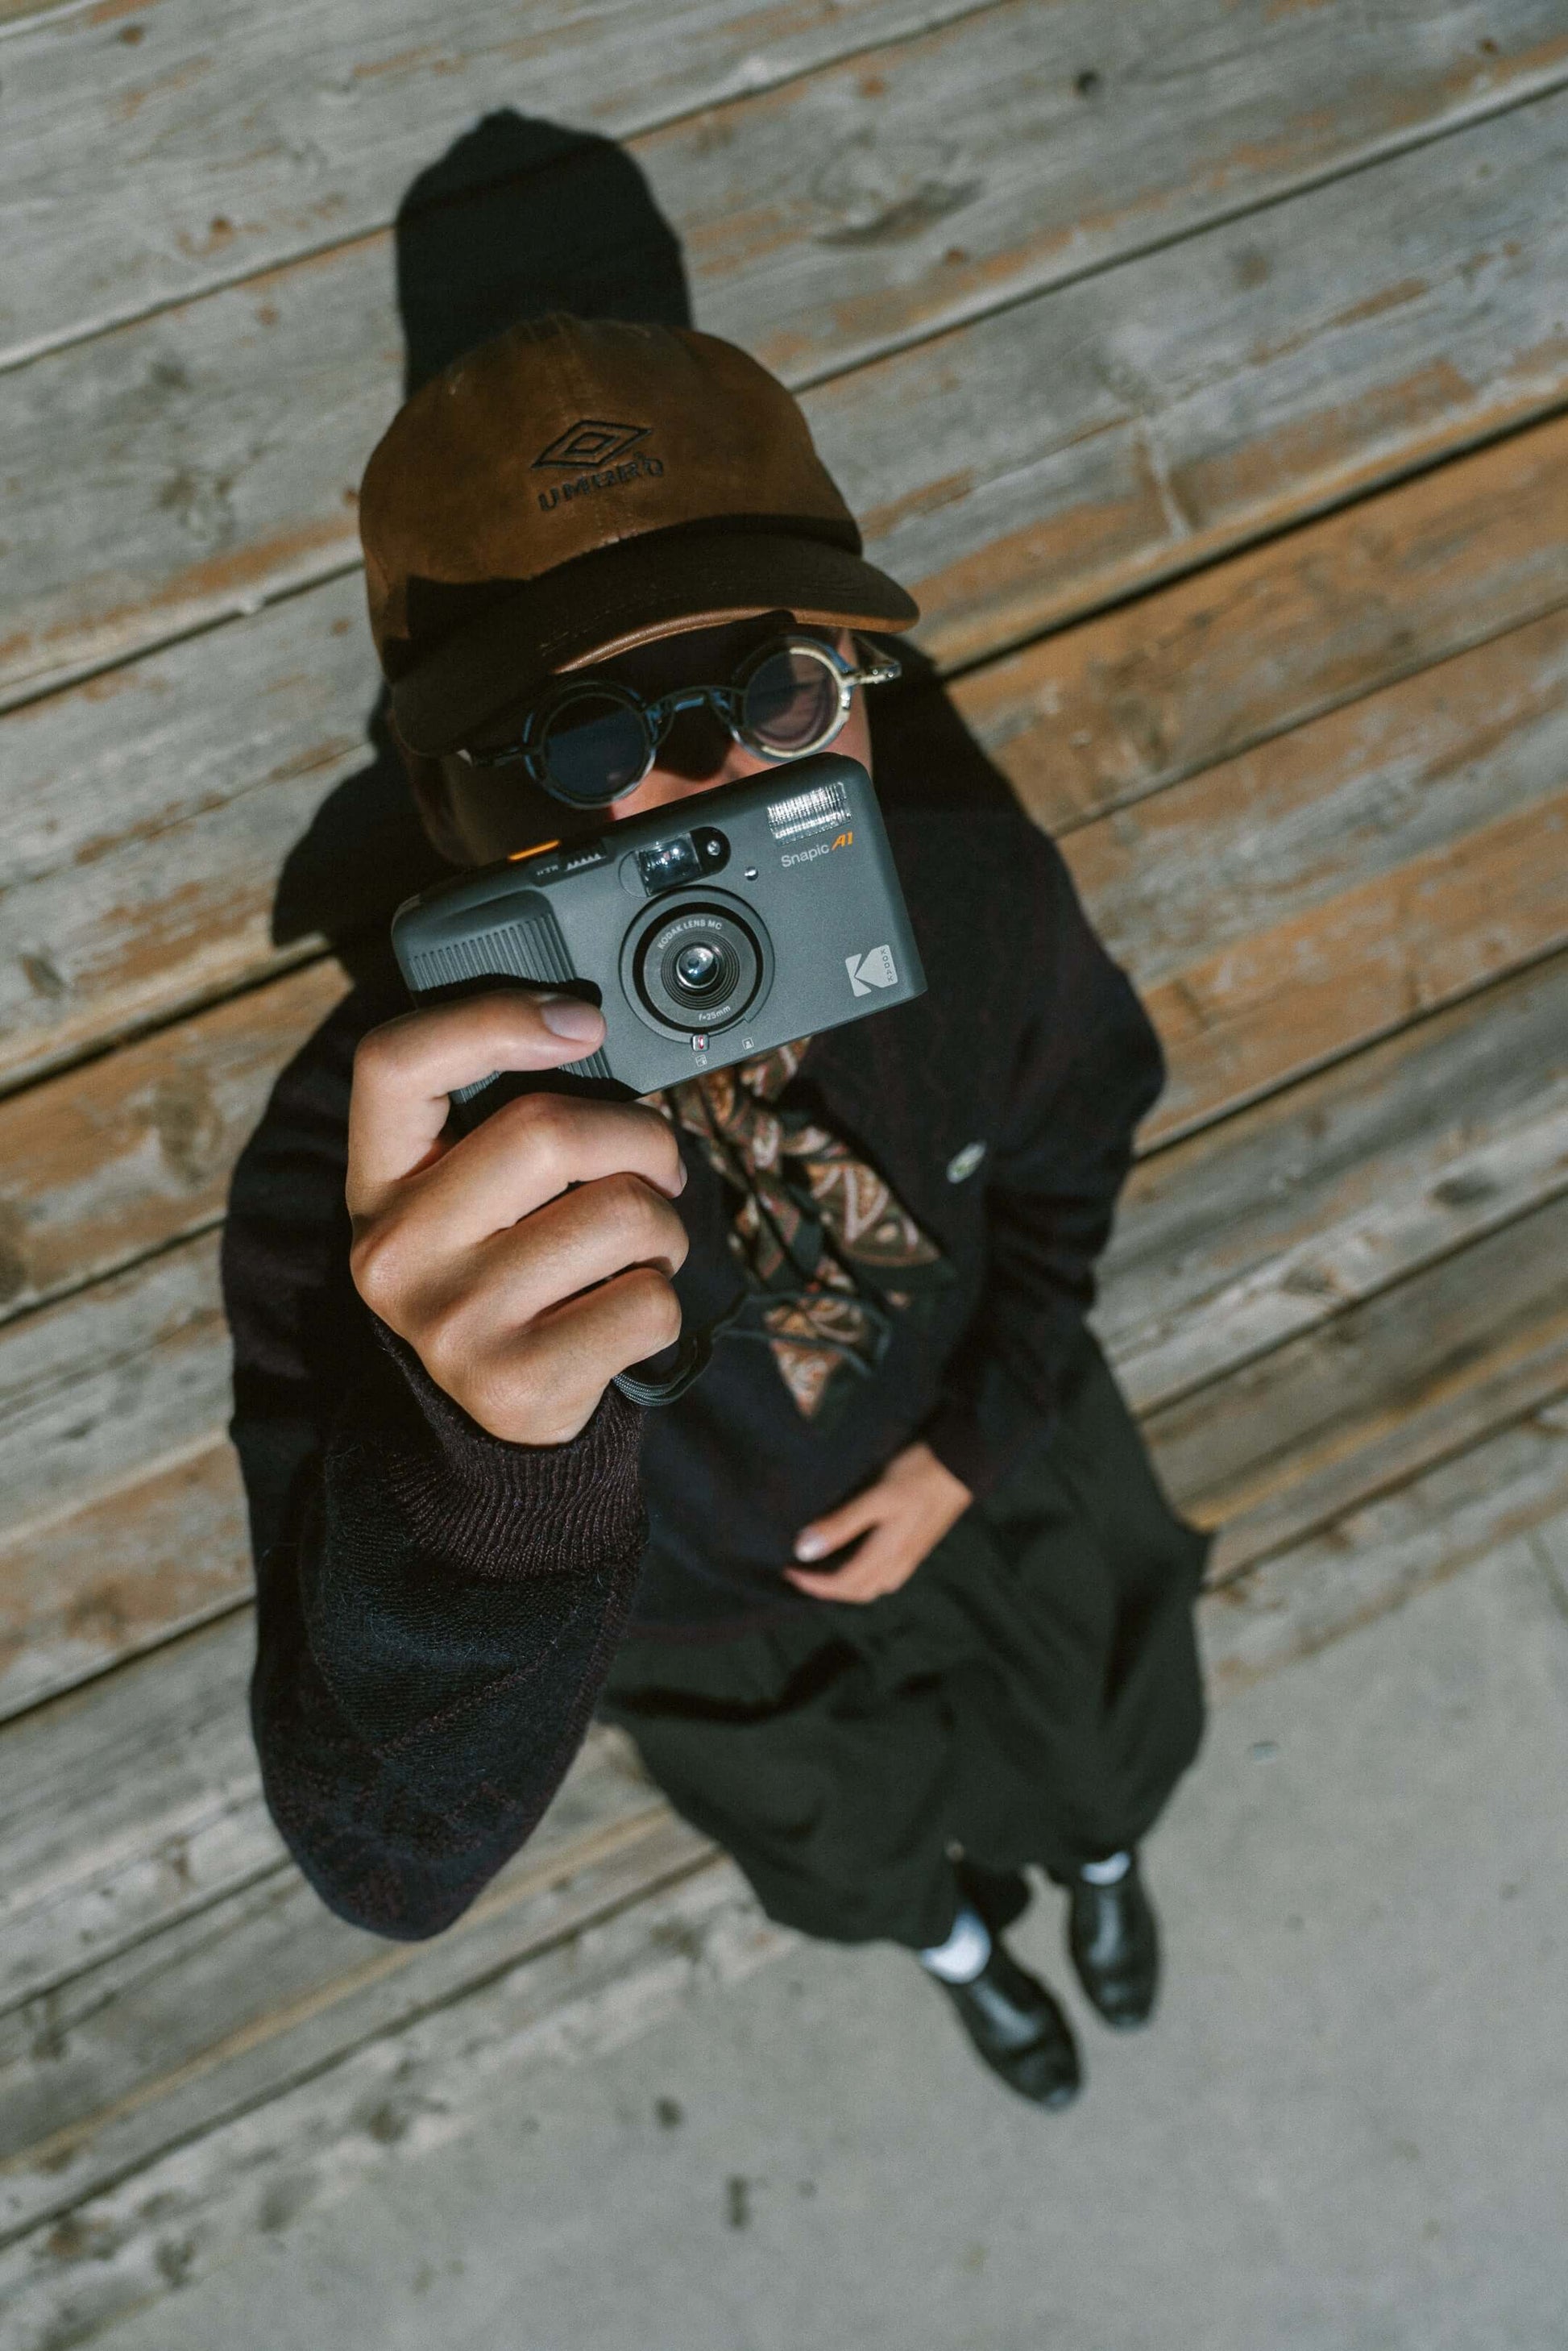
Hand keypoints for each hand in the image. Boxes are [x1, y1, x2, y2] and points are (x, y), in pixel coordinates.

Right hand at [347, 990, 689, 1446]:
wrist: (493, 1416)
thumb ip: (509, 1117)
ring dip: (666, 1225)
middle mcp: (394, 1250)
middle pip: (547, 1131)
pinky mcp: (516, 1382)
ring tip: (641, 1248)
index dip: (492, 1018)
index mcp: (377, 1180)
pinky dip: (664, 1295)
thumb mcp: (471, 1192)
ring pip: (621, 1215)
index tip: (583, 1020)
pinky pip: (648, 1302)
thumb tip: (593, 1031)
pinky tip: (625, 1306)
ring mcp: (451, 1322)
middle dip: (641, 1138)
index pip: (394, 1061)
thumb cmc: (504, 1268)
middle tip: (659, 1165)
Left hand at [786, 1442, 971, 1603]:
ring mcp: (912, 1555)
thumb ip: (843, 1523)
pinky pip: (887, 1575)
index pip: (843, 1583)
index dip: (814, 1583)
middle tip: (800, 1572)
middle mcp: (900, 1561)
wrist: (961, 1463)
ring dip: (846, 1585)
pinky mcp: (918, 1544)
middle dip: (827, 1589)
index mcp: (888, 1552)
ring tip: (822, 1567)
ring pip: (874, 1585)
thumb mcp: (877, 1496)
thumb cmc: (918, 1474)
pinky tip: (855, 1557)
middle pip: (858, 1591)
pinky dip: (864, 1575)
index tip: (788, 1570)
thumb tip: (805, 1549)